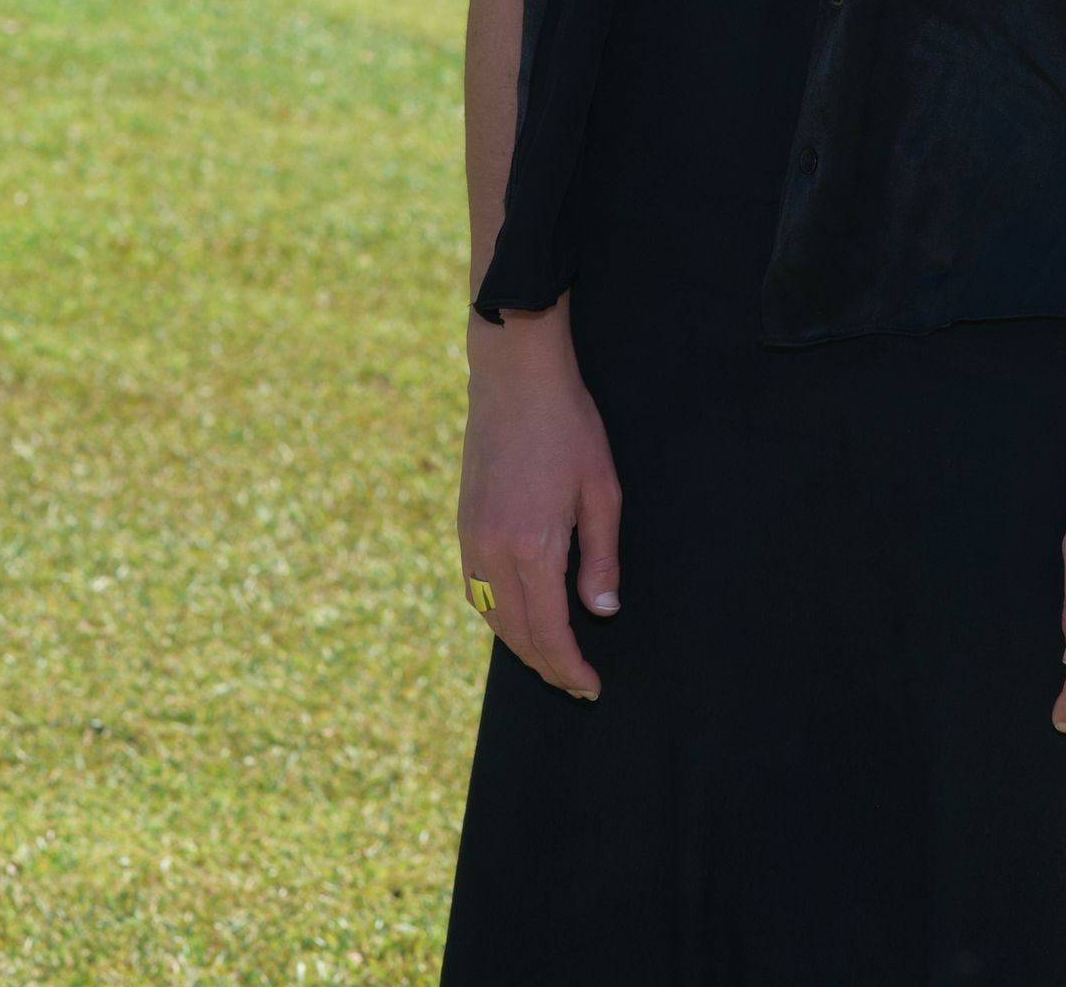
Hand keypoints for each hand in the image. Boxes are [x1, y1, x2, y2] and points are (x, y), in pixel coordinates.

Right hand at [457, 301, 621, 700]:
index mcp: (532, 547)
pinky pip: (476, 591)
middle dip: (547, 666)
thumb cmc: (568, 426)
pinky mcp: (464, 524)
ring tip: (551, 658)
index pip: (549, 632)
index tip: (591, 688)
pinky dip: (498, 616)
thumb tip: (601, 613)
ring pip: (492, 617)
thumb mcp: (601, 490)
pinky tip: (519, 615)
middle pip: (517, 634)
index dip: (569, 668)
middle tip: (576, 684)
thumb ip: (601, 558)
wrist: (514, 376)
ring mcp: (471, 539)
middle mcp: (493, 552)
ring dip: (521, 645)